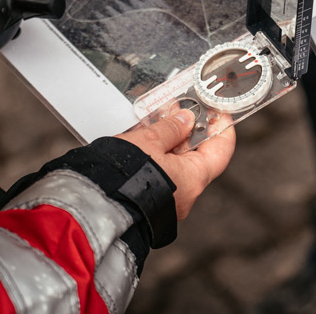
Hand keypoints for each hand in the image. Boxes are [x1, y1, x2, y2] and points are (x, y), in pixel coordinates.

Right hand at [117, 110, 234, 219]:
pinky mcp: (150, 202)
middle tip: (179, 108)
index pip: (221, 150)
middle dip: (187, 129)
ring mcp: (168, 200)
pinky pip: (161, 174)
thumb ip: (171, 127)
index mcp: (194, 179)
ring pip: (176, 164)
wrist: (94, 207)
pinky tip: (145, 138)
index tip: (217, 110)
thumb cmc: (124, 178)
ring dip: (169, 140)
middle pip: (196, 155)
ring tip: (158, 118)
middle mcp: (186, 194)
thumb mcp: (150, 141)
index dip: (222, 127)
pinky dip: (156, 155)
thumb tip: (186, 119)